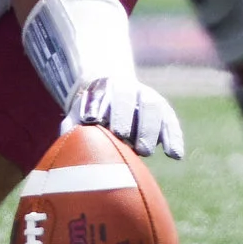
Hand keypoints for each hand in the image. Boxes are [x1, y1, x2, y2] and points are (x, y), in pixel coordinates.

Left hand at [68, 76, 185, 160]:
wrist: (113, 95)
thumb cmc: (91, 112)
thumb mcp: (78, 114)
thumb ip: (72, 124)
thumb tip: (67, 138)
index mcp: (108, 88)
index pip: (107, 94)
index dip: (101, 107)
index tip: (94, 122)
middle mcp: (132, 89)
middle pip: (132, 98)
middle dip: (126, 115)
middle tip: (122, 136)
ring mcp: (149, 99)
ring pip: (154, 108)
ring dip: (151, 128)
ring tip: (144, 152)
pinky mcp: (164, 112)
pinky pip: (171, 123)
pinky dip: (174, 138)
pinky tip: (175, 155)